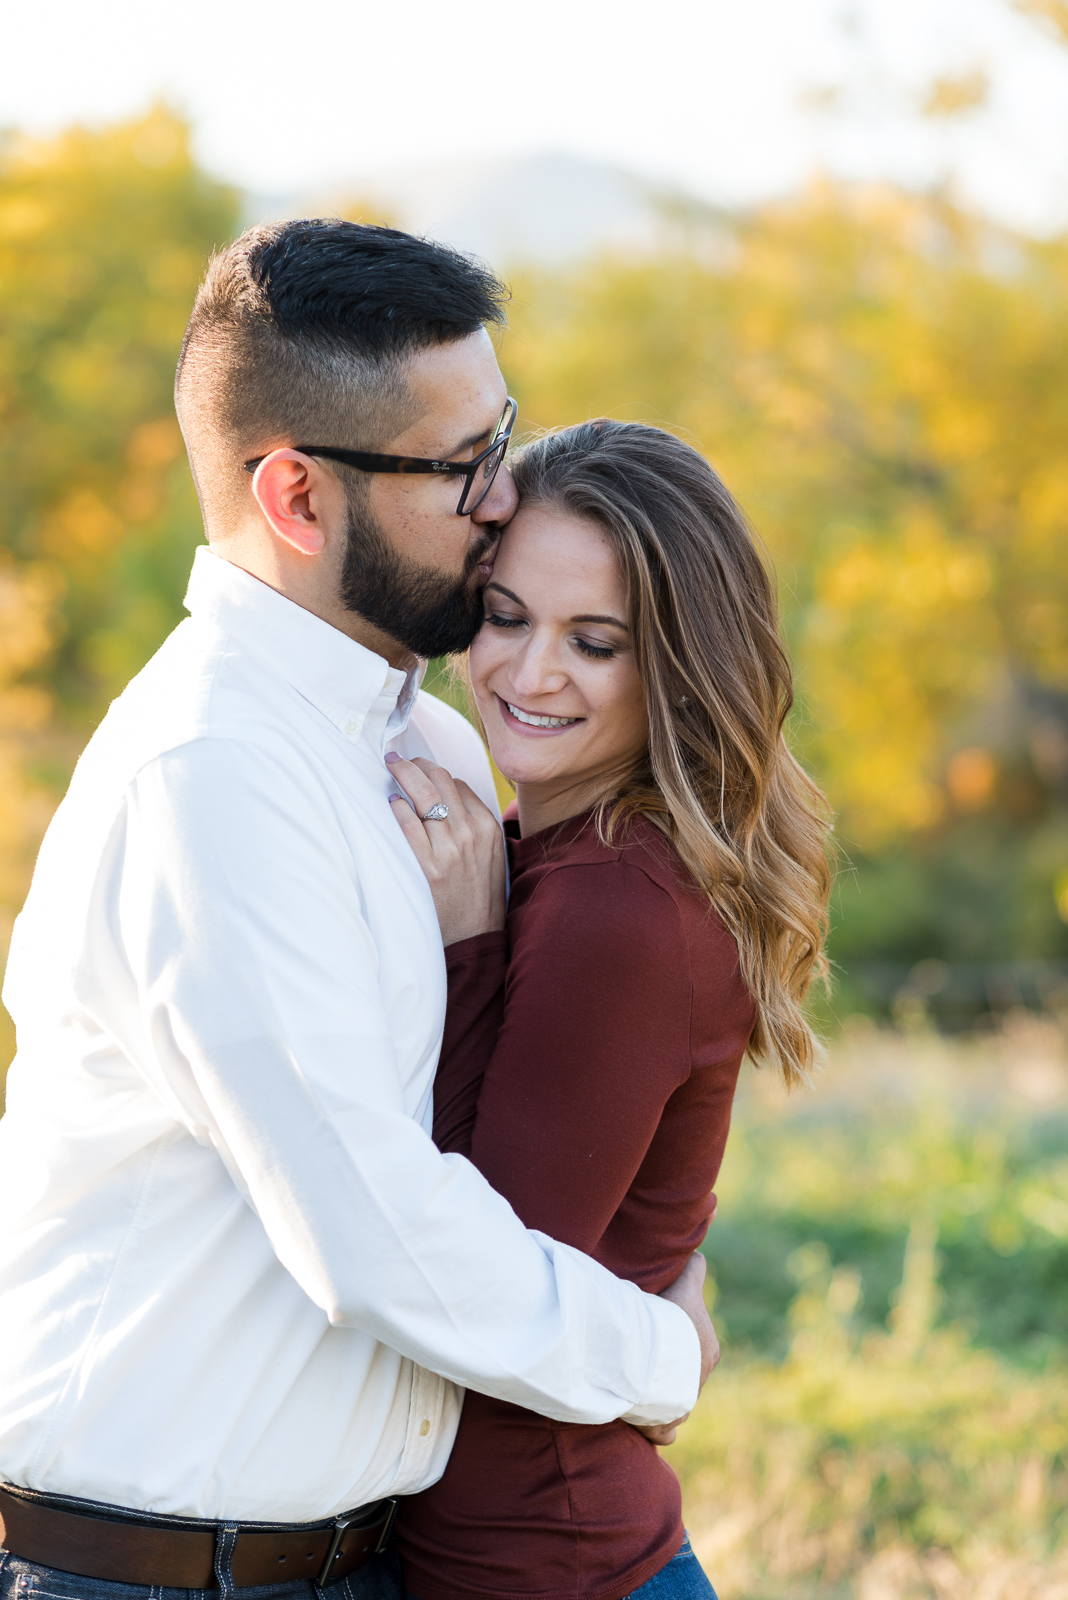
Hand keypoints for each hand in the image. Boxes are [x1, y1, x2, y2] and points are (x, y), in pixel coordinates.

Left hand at [386, 754, 506, 945]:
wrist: (474, 939)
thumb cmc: (478, 897)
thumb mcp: (490, 857)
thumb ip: (474, 827)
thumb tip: (446, 797)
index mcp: (488, 828)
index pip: (457, 784)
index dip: (435, 773)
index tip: (419, 771)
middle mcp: (470, 834)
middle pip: (439, 780)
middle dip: (415, 764)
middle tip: (397, 760)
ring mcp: (448, 850)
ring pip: (423, 793)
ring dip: (402, 775)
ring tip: (390, 769)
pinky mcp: (427, 867)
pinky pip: (407, 822)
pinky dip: (397, 807)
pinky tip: (390, 802)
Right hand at [635, 1253, 719, 1446]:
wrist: (655, 1356)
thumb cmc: (671, 1320)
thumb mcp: (685, 1286)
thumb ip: (694, 1269)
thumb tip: (699, 1250)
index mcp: (709, 1352)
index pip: (696, 1346)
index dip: (677, 1340)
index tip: (658, 1334)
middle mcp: (700, 1382)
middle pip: (685, 1376)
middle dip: (670, 1372)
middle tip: (645, 1361)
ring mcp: (682, 1407)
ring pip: (674, 1404)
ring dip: (660, 1399)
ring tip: (639, 1389)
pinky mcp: (663, 1427)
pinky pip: (664, 1435)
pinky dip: (657, 1431)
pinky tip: (645, 1425)